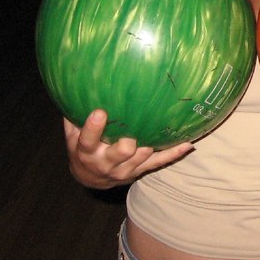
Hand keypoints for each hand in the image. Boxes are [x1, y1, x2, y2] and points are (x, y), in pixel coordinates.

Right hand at [63, 110, 193, 188]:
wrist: (90, 178)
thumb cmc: (82, 148)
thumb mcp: (71, 133)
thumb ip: (73, 112)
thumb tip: (76, 81)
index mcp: (87, 151)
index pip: (88, 140)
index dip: (93, 128)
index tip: (99, 111)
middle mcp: (106, 162)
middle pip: (121, 153)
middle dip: (128, 142)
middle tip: (133, 129)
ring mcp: (124, 169)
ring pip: (141, 158)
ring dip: (151, 145)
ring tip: (164, 127)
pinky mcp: (139, 171)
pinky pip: (159, 162)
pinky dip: (173, 153)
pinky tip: (188, 144)